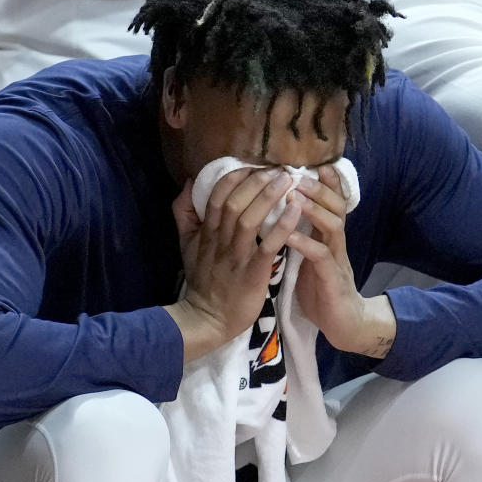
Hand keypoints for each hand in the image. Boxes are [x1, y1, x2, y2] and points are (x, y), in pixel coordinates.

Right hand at [165, 168, 302, 361]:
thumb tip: (189, 182)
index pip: (217, 195)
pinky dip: (282, 227)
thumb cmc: (202, 280)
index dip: (234, 175)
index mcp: (207, 231)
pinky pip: (268, 246)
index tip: (253, 162)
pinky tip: (296, 211)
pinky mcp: (253, 272)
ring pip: (249, 219)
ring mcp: (236, 256)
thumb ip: (184, 213)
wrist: (208, 319)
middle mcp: (220, 239)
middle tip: (278, 165)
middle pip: (234, 202)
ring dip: (268, 197)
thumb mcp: (185, 244)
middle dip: (255, 180)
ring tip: (287, 179)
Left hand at [289, 166, 395, 356]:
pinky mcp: (331, 280)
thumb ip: (303, 233)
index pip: (331, 201)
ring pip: (333, 225)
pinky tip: (289, 236)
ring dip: (314, 210)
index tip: (310, 161)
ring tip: (295, 197)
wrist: (343, 324)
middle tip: (297, 174)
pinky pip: (320, 257)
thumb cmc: (319, 288)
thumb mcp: (310, 255)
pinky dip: (305, 244)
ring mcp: (336, 259)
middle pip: (336, 205)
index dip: (324, 181)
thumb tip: (283, 211)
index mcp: (327, 235)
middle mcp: (335, 242)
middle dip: (319, 188)